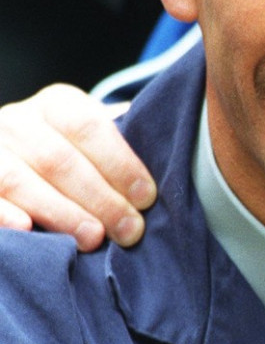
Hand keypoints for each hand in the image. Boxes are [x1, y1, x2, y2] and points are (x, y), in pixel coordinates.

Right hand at [0, 84, 155, 249]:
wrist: (19, 158)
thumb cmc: (75, 159)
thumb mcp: (95, 143)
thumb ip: (123, 149)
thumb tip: (169, 165)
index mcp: (56, 104)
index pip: (88, 126)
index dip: (119, 163)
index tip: (147, 197)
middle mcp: (18, 122)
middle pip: (58, 158)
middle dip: (99, 198)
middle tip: (129, 230)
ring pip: (20, 180)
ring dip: (60, 212)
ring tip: (93, 239)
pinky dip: (4, 213)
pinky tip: (27, 230)